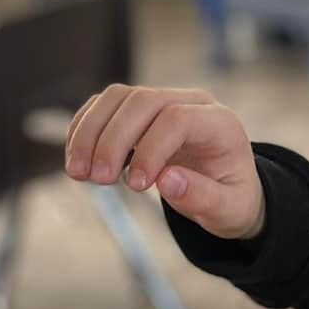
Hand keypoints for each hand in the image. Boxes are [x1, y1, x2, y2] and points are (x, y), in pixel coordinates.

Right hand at [64, 85, 264, 239]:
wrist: (227, 190)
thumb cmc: (231, 199)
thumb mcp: (229, 210)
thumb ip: (203, 198)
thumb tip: (166, 181)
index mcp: (220, 123)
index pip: (177, 119)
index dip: (150, 149)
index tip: (135, 186)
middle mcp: (191, 103)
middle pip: (142, 101)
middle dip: (113, 140)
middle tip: (98, 180)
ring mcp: (164, 101)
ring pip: (117, 97)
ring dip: (90, 133)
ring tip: (79, 173)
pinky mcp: (140, 111)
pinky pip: (105, 107)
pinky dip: (85, 129)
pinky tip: (77, 160)